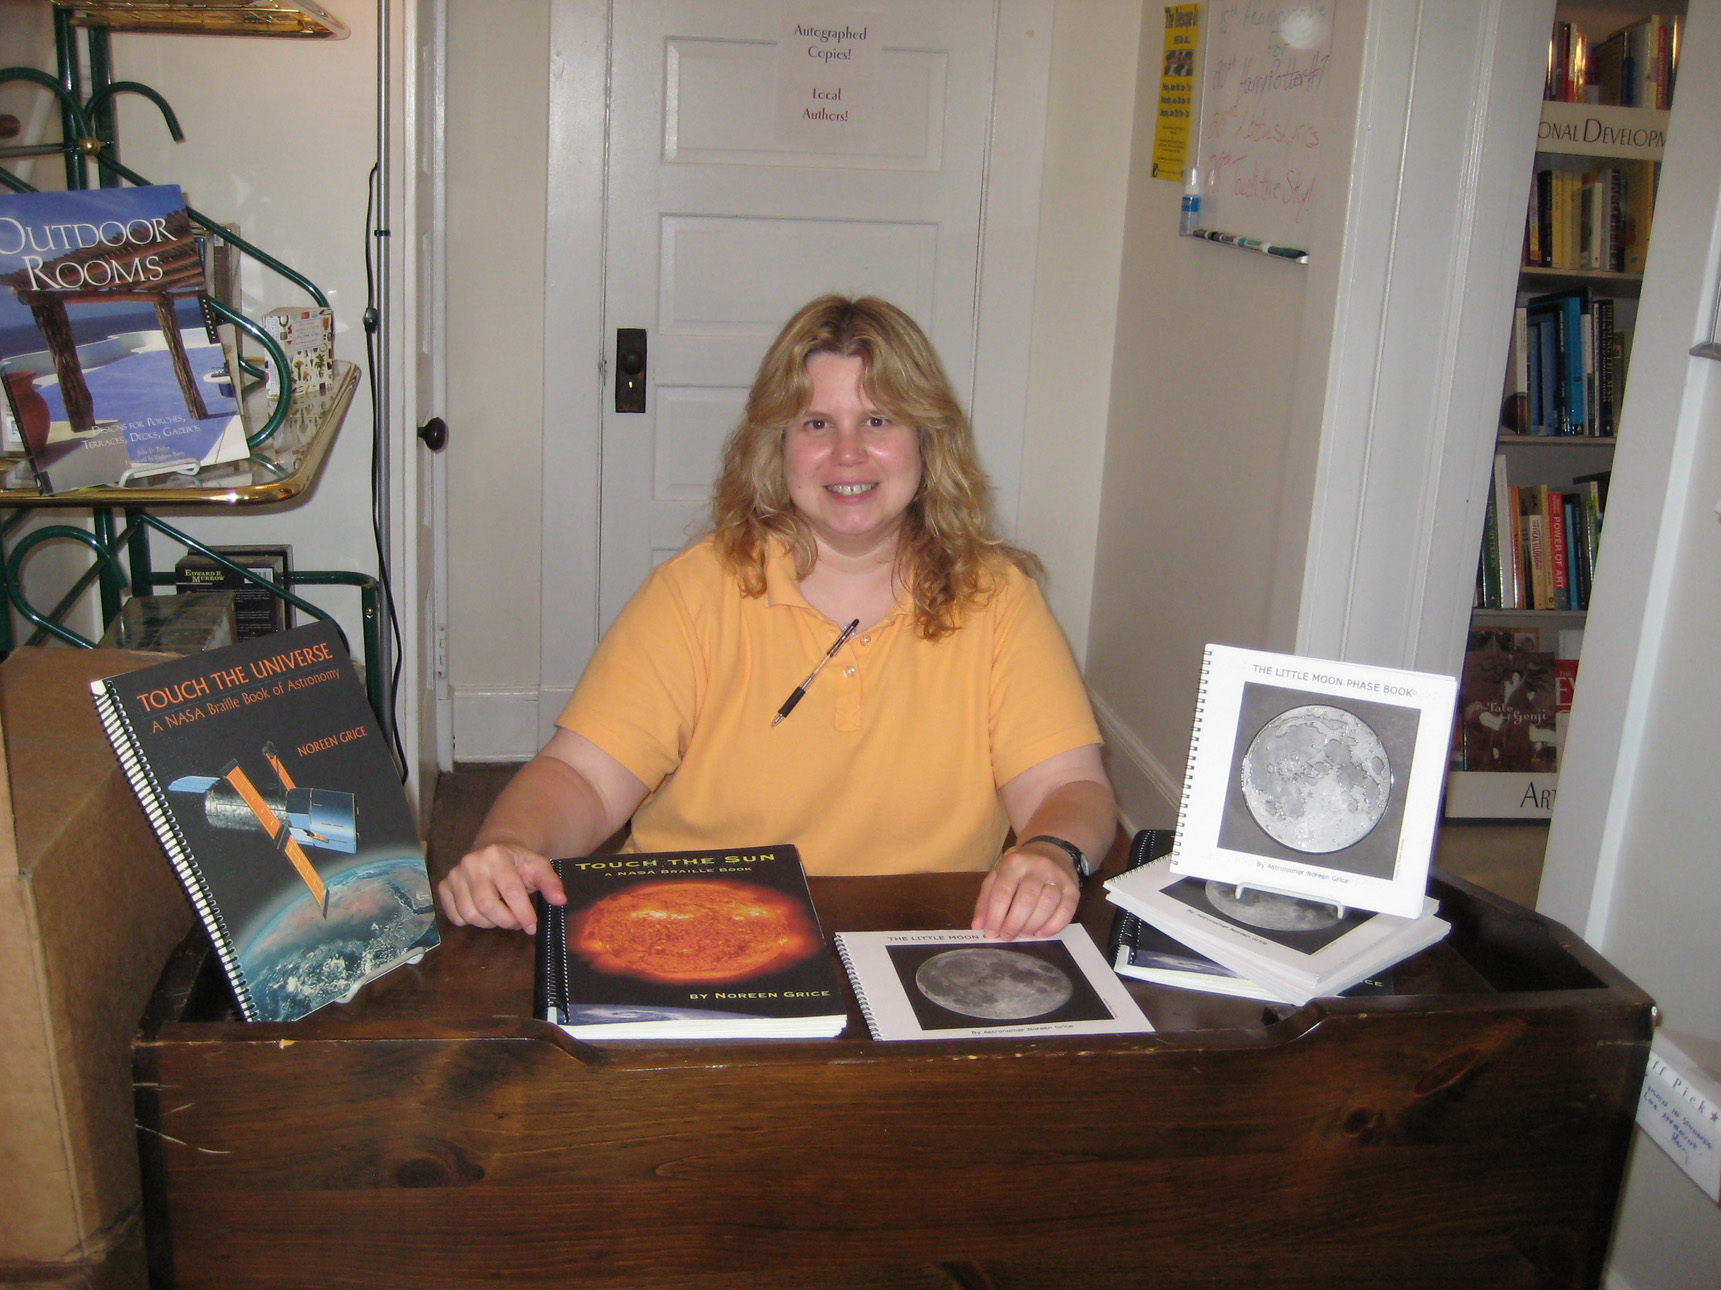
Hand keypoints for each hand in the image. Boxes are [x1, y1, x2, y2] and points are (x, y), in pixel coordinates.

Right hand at [437, 841, 564, 934]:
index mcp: (496, 855)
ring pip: (470, 913)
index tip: (532, 926)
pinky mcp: (445, 885)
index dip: (523, 913)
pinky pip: (455, 916)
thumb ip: (550, 882)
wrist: (493, 850)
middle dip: (506, 921)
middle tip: (517, 923)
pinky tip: (483, 913)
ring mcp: (455, 874)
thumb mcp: (538, 866)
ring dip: (489, 923)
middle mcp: (471, 863)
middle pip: (487, 905)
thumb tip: (560, 901)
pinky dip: (470, 921)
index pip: (510, 891)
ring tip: (502, 916)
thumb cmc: (517, 862)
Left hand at [970, 840, 1080, 940]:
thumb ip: (986, 900)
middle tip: (1007, 936)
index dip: (995, 916)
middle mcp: (1037, 867)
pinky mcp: (1073, 888)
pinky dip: (1053, 927)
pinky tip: (1041, 933)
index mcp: (1014, 863)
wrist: (1052, 850)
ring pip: (1046, 906)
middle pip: (1025, 900)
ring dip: (1032, 926)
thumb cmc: (1020, 868)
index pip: (1003, 893)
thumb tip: (978, 926)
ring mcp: (1057, 877)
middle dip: (1013, 924)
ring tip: (1023, 934)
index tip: (991, 933)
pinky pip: (1066, 911)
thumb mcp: (998, 875)